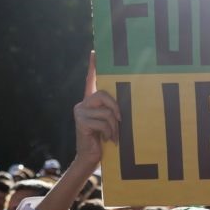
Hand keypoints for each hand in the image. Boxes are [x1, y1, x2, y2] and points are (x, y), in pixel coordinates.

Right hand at [73, 52, 120, 166]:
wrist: (91, 157)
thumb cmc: (105, 139)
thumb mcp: (111, 122)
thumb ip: (114, 110)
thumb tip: (129, 101)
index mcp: (91, 101)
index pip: (91, 79)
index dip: (93, 65)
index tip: (95, 51)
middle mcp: (83, 103)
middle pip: (103, 94)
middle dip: (116, 109)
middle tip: (121, 122)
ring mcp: (80, 111)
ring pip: (106, 111)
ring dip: (114, 127)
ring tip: (114, 136)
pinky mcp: (80, 121)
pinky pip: (103, 122)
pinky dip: (110, 132)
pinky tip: (109, 140)